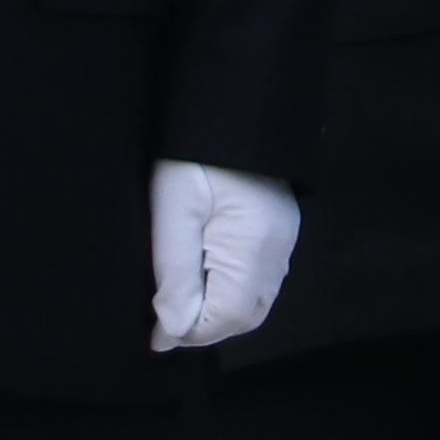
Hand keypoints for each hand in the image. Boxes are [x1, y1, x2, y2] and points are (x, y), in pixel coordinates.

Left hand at [150, 160, 303, 349]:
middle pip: (245, 318)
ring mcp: (284, 241)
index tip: (155, 329)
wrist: (232, 105)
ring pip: (254, 301)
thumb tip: (170, 333)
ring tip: (181, 294)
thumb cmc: (193, 156)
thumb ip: (174, 276)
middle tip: (167, 313)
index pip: (225, 320)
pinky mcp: (281, 229)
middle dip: (205, 326)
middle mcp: (276, 253)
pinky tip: (205, 273)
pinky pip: (261, 279)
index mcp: (252, 249)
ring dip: (218, 309)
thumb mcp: (173, 213)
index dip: (188, 332)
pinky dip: (233, 290)